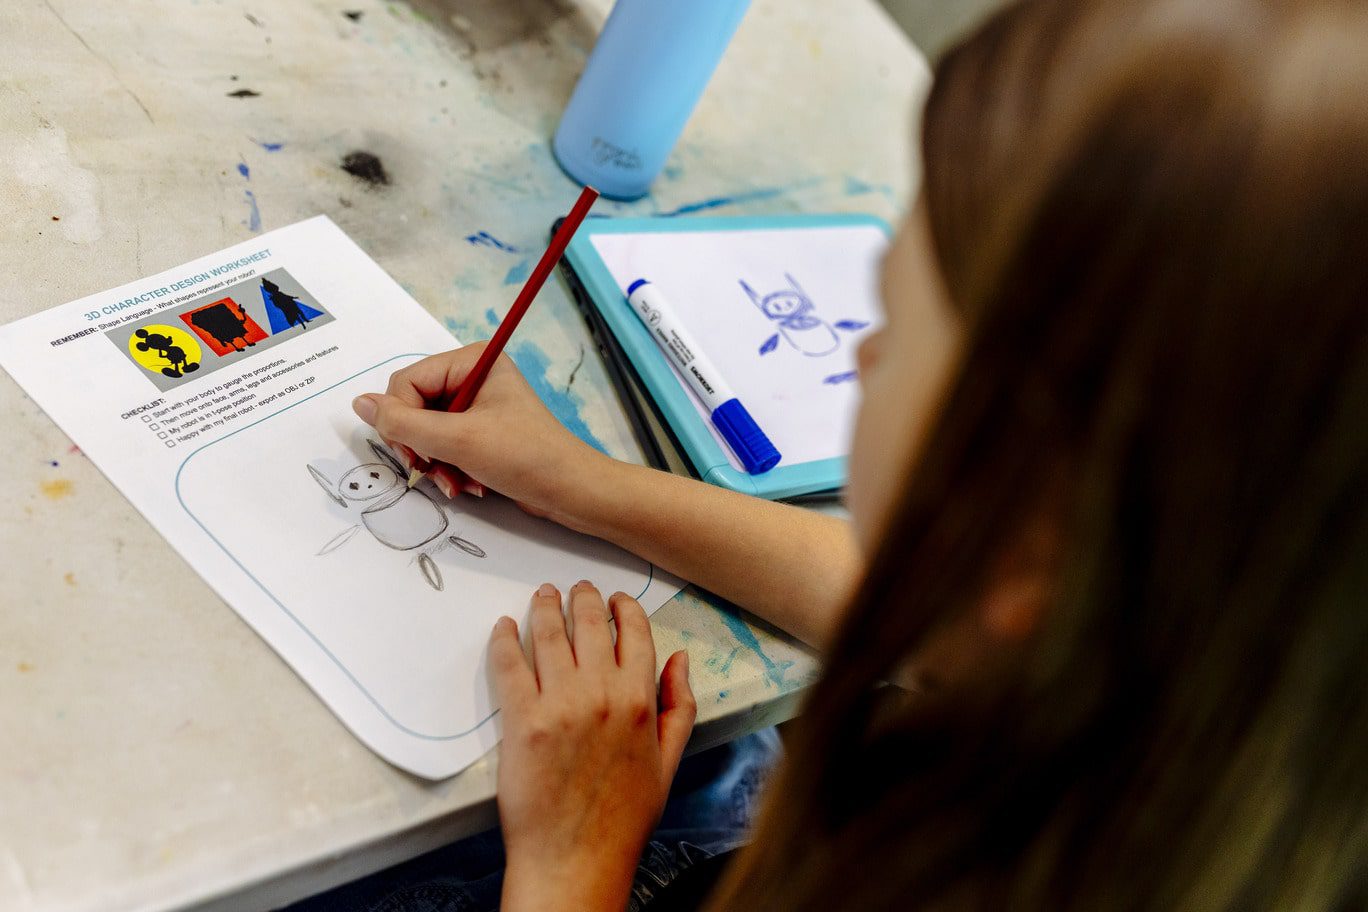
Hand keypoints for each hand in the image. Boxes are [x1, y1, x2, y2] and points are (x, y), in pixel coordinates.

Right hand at [350, 344, 608, 521]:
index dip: (401, 421)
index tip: (416, 455)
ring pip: (425, 431)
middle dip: (421, 446)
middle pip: (412, 407)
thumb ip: (404, 424)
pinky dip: (449, 468)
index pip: (406, 382)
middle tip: (436, 471)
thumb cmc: (525, 458)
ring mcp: (477, 405)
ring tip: (457, 482)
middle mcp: (472, 376)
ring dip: (435, 462)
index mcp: (471, 361)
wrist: (571, 491)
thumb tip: (359, 404)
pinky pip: (444, 445)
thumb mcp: (458, 441)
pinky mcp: (481, 431)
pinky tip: (467, 484)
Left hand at [491, 582, 695, 911]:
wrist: (575, 859)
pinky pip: (510, 665)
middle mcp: (602, 695)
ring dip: (546, 607)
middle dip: (583, 598)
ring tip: (542, 596)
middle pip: (591, 624)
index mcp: (641, 701)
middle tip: (575, 589)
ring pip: (551, 635)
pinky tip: (504, 628)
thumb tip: (680, 660)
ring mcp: (560, 705)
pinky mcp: (522, 721)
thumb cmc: (623, 818)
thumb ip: (679, 706)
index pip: (635, 632)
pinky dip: (505, 639)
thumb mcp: (668, 762)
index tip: (616, 600)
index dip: (624, 608)